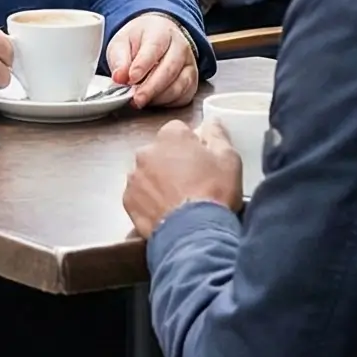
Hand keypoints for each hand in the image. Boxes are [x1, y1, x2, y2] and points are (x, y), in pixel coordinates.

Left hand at [109, 12, 199, 109]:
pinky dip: (167, 102)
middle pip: (169, 69)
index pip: (154, 49)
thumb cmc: (139, 41)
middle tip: (135, 99)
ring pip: (179, 85)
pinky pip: (183, 96)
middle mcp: (180, 46)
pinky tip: (153, 101)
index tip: (130, 78)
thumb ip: (119, 59)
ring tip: (140, 101)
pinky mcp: (192, 81)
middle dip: (151, 88)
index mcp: (161, 32)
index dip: (142, 66)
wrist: (157, 37)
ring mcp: (189, 64)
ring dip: (159, 97)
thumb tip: (119, 77)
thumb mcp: (121, 43)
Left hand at [123, 119, 243, 237]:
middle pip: (160, 151)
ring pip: (147, 173)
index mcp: (170, 136)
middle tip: (192, 182)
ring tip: (180, 200)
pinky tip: (167, 212)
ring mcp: (134, 177)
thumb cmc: (213, 193)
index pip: (178, 130)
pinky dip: (149, 201)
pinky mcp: (128, 200)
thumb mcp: (229, 159)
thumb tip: (211, 123)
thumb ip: (218, 135)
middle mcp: (146, 152)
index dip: (191, 144)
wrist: (195, 232)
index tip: (201, 159)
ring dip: (159, 181)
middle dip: (172, 162)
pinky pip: (139, 195)